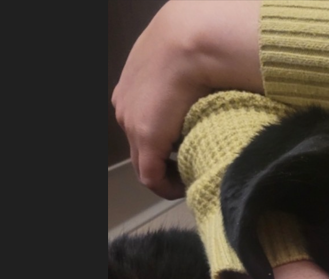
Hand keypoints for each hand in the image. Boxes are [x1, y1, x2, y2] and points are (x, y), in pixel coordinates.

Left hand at [112, 1, 263, 198]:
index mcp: (131, 89)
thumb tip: (203, 93)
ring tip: (190, 177)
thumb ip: (185, 82)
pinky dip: (167, 187)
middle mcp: (125, 107)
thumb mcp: (183, 64)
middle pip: (140, 148)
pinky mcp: (146, 138)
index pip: (142, 126)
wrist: (191, 40)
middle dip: (164, 162)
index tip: (185, 150)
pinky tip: (186, 187)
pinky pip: (151, 177)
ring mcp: (131, 123)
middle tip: (189, 169)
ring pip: (144, 164)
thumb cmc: (196, 44)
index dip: (163, 143)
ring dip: (166, 174)